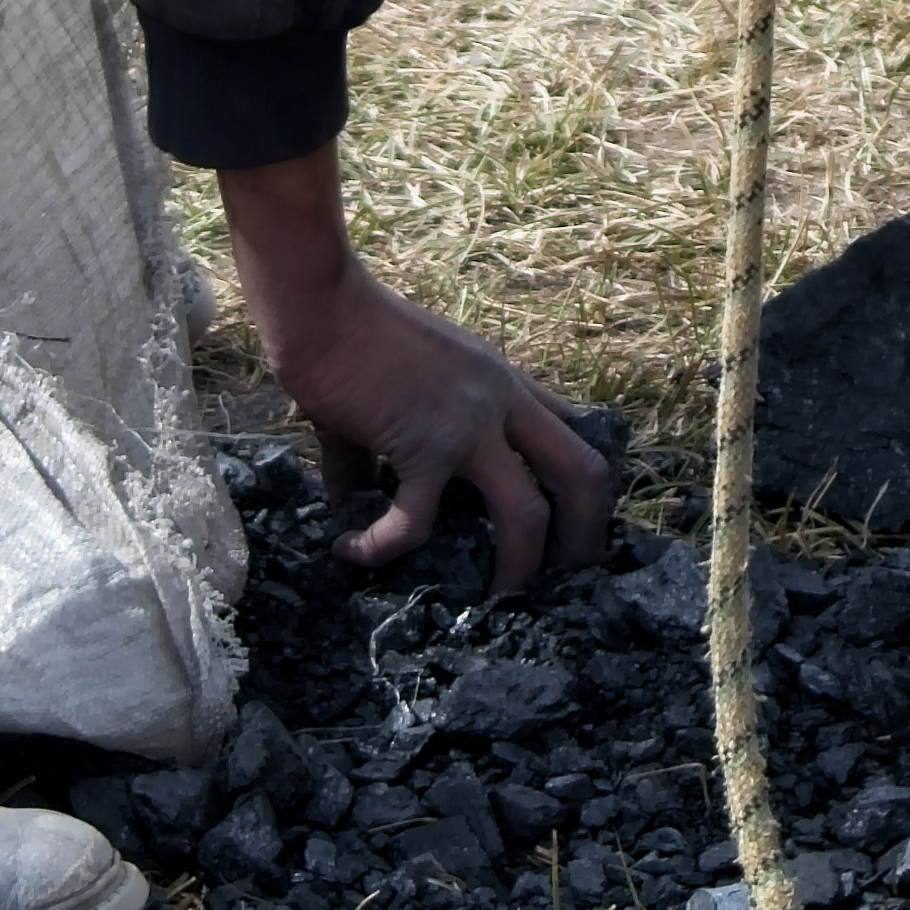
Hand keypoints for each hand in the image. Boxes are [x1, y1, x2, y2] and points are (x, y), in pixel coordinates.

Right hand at [217, 146, 616, 591]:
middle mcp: (504, 403)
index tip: (576, 534)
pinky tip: (354, 554)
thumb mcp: (397, 388)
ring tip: (492, 604)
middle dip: (584, 539)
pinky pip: (418, 521)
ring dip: (517, 569)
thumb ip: (385, 451)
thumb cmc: (352, 336)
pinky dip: (385, 549)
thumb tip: (349, 509)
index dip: (587, 490)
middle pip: (583, 475)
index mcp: (507, 384)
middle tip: (562, 585)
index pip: (578, 433)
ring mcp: (470, 424)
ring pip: (528, 512)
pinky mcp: (424, 444)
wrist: (321, 305)